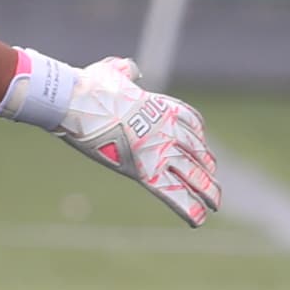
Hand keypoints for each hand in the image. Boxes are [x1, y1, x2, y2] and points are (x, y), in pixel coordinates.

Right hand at [48, 56, 221, 228]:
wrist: (74, 99)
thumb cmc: (88, 85)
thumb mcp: (111, 71)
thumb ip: (125, 70)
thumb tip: (130, 69)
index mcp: (160, 106)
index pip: (191, 122)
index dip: (198, 136)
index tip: (201, 145)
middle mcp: (165, 128)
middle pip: (196, 150)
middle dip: (206, 166)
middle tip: (213, 178)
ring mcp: (158, 149)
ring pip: (192, 173)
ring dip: (207, 189)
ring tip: (216, 203)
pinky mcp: (144, 170)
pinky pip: (173, 193)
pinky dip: (189, 207)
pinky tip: (200, 220)